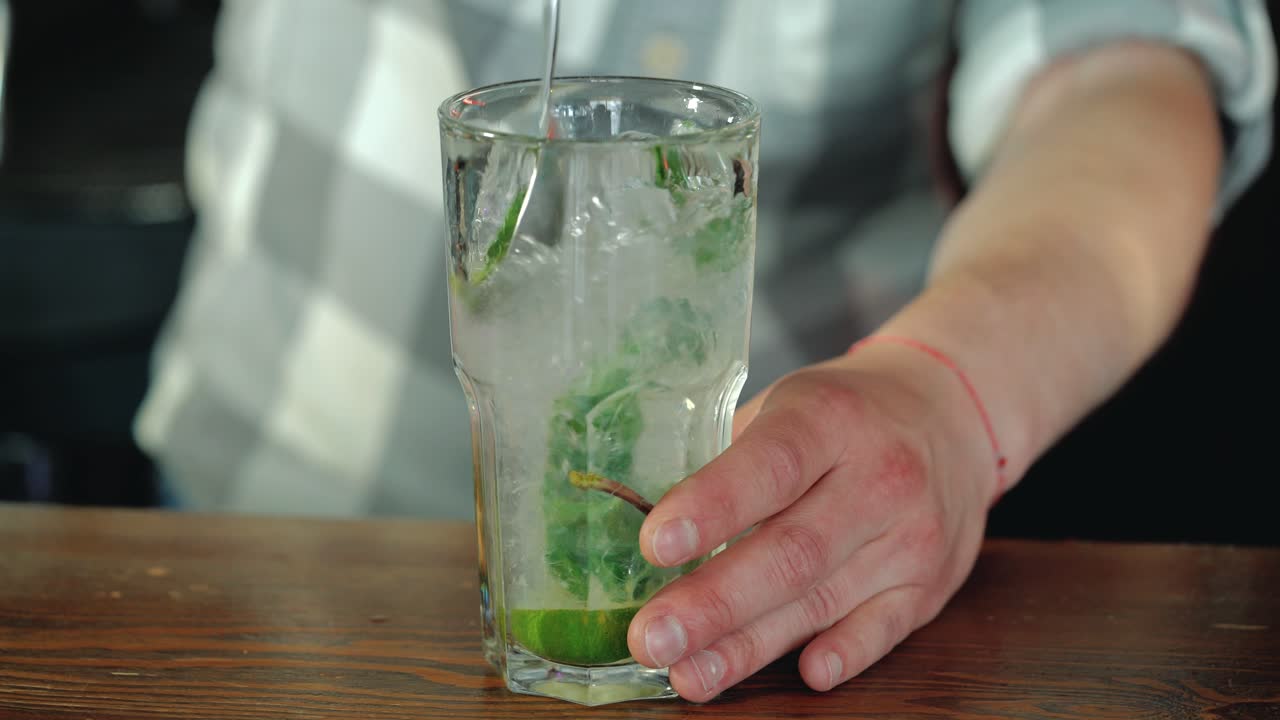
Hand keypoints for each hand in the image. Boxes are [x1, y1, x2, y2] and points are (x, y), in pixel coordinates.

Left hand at [626, 344, 998, 699]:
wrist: (952, 416)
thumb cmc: (844, 415)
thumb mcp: (788, 404)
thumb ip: (727, 456)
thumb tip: (641, 515)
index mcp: (829, 419)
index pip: (769, 466)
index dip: (712, 507)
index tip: (655, 544)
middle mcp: (879, 476)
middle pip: (791, 551)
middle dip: (713, 602)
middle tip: (652, 638)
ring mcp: (910, 536)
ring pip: (824, 599)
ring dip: (750, 646)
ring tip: (687, 674)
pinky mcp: (929, 584)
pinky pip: (883, 629)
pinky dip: (844, 653)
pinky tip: (804, 674)